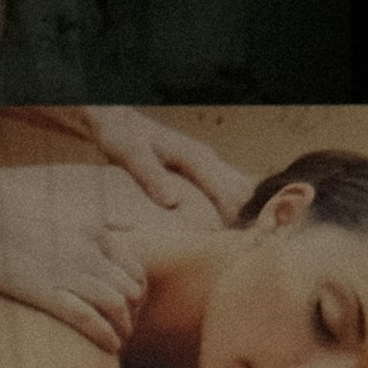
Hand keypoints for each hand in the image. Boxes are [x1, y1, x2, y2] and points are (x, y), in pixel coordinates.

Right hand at [0, 167, 152, 347]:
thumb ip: (105, 220)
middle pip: (129, 290)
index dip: (139, 294)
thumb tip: (131, 224)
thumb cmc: (24, 215)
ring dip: (123, 327)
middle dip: (133, 313)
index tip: (132, 308)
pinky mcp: (45, 291)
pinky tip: (110, 346)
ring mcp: (69, 273)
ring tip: (120, 340)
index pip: (135, 271)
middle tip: (125, 327)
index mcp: (99, 235)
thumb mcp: (73, 211)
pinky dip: (104, 334)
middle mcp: (90, 253)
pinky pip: (86, 317)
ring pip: (115, 305)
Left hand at [75, 104, 257, 225]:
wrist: (119, 121)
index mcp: (193, 156)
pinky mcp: (198, 166)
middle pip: (238, 188)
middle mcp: (206, 157)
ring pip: (235, 186)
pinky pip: (222, 186)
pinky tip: (228, 225)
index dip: (233, 214)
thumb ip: (151, 176)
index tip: (241, 239)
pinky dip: (228, 204)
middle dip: (244, 214)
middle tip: (248, 246)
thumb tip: (171, 202)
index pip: (224, 189)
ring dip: (240, 210)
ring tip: (244, 241)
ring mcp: (205, 160)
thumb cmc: (123, 138)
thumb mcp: (130, 155)